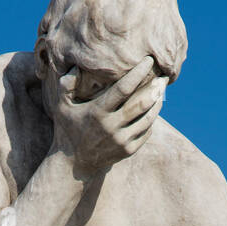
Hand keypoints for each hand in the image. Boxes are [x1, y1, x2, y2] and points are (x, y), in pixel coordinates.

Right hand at [50, 57, 166, 178]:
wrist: (75, 165)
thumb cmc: (69, 130)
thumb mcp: (62, 108)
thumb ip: (65, 86)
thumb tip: (73, 68)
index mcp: (98, 113)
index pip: (123, 89)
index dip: (138, 73)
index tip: (149, 61)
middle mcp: (111, 127)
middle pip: (141, 104)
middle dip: (155, 88)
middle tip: (164, 77)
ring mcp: (121, 141)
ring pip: (147, 118)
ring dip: (157, 103)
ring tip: (162, 91)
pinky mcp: (128, 151)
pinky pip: (146, 132)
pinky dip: (151, 119)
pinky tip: (154, 109)